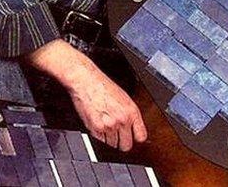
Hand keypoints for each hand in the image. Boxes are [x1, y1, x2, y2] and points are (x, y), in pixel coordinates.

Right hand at [27, 40, 146, 150]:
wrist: (86, 82)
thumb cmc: (103, 87)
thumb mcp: (125, 98)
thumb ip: (130, 115)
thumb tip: (133, 128)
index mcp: (132, 111)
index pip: (141, 136)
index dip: (136, 139)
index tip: (133, 139)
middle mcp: (122, 120)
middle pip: (126, 146)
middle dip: (122, 143)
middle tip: (118, 137)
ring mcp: (109, 125)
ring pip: (112, 146)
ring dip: (109, 141)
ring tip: (106, 128)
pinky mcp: (95, 129)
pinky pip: (100, 143)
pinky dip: (99, 139)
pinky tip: (98, 129)